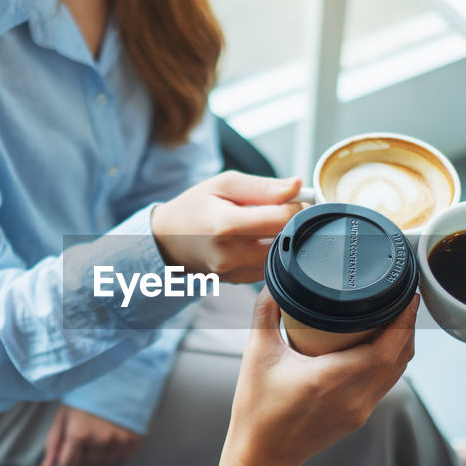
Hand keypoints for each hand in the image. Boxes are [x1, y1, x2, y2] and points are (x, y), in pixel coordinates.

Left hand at [41, 405, 142, 465]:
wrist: (116, 378)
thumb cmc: (85, 395)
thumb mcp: (64, 415)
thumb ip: (53, 443)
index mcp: (79, 434)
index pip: (68, 465)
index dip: (66, 458)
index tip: (69, 449)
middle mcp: (100, 440)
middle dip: (81, 458)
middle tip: (85, 440)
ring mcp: (119, 441)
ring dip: (99, 457)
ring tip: (99, 437)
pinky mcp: (134, 440)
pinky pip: (121, 461)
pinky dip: (115, 455)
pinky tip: (112, 439)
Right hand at [151, 171, 305, 282]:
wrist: (167, 240)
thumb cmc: (194, 207)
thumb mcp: (224, 184)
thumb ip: (263, 187)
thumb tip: (297, 187)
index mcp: (226, 225)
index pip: (283, 219)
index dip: (296, 205)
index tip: (294, 197)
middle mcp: (230, 254)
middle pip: (286, 240)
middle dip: (292, 222)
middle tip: (285, 208)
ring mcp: (234, 272)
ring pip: (281, 256)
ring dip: (282, 238)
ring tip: (268, 222)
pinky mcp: (239, 281)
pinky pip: (269, 266)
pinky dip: (270, 251)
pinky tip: (258, 239)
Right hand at [225, 290, 418, 465]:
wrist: (262, 456)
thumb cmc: (257, 409)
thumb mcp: (256, 355)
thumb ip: (265, 315)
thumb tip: (273, 285)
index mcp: (332, 380)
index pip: (386, 350)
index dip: (404, 322)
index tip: (409, 296)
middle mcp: (353, 397)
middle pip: (400, 359)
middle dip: (408, 326)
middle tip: (405, 297)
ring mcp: (359, 411)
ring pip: (396, 373)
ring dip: (402, 345)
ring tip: (398, 317)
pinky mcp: (357, 418)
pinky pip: (385, 385)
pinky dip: (390, 362)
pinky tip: (381, 347)